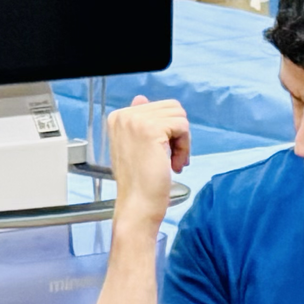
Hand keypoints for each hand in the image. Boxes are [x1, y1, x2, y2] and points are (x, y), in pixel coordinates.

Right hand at [106, 97, 190, 227]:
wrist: (137, 205)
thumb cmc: (138, 182)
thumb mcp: (134, 146)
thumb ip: (139, 121)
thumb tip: (141, 98)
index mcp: (118, 117)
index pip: (160, 107)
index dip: (169, 132)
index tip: (162, 154)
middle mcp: (124, 115)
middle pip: (172, 109)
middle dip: (178, 135)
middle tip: (170, 160)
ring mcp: (136, 121)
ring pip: (180, 117)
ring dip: (182, 142)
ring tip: (171, 163)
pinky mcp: (151, 129)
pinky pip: (183, 127)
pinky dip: (184, 147)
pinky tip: (173, 165)